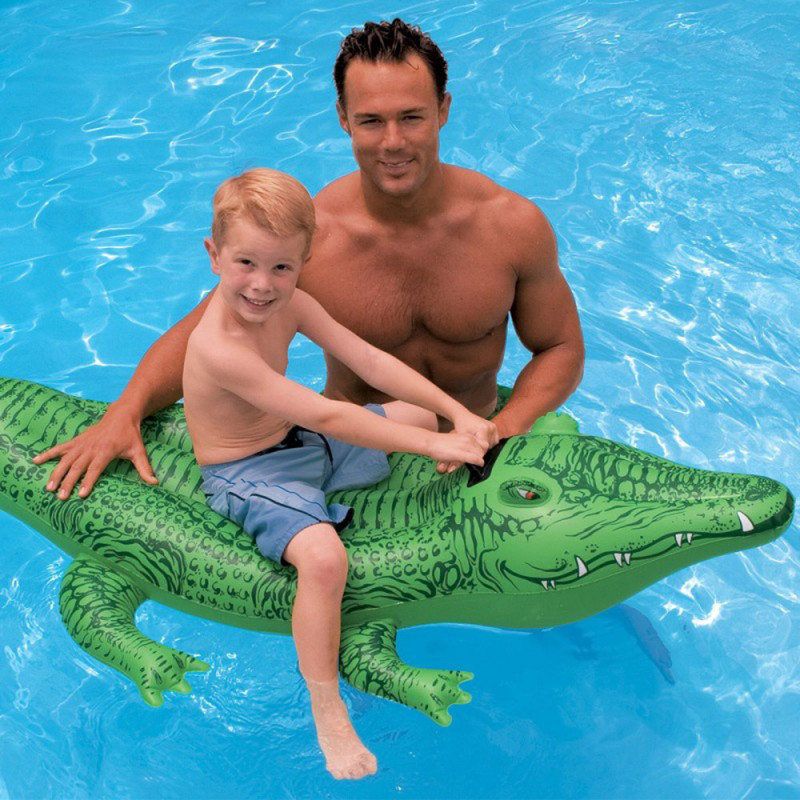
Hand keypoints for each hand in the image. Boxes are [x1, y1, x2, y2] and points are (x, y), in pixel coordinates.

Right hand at [32, 405, 157, 499]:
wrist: (122, 414)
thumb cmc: (131, 435)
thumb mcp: (139, 451)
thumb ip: (145, 468)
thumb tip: (155, 482)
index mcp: (106, 451)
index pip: (95, 469)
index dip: (88, 482)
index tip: (81, 495)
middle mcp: (92, 447)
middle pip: (78, 467)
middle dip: (68, 482)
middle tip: (61, 497)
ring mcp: (82, 443)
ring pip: (66, 459)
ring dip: (56, 473)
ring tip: (49, 487)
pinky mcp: (77, 440)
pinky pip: (60, 448)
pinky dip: (48, 454)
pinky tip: (36, 461)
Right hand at [426, 431, 484, 473]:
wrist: (431, 442)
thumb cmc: (442, 443)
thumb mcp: (457, 441)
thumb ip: (466, 446)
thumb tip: (474, 456)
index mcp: (468, 435)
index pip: (484, 444)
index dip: (483, 451)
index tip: (480, 455)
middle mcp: (469, 439)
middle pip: (484, 450)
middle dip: (482, 456)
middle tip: (477, 461)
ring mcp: (466, 446)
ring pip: (480, 455)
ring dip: (479, 460)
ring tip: (474, 464)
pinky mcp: (462, 454)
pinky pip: (476, 459)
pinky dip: (478, 463)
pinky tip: (477, 465)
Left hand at [450, 411, 498, 451]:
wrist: (463, 416)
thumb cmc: (461, 426)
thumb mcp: (463, 438)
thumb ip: (471, 447)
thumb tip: (477, 458)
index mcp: (483, 429)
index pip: (484, 447)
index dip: (478, 453)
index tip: (472, 454)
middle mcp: (490, 427)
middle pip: (488, 446)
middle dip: (481, 450)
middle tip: (473, 449)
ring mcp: (493, 427)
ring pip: (492, 444)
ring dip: (485, 446)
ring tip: (476, 445)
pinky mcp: (494, 427)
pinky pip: (494, 440)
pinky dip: (489, 442)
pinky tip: (481, 442)